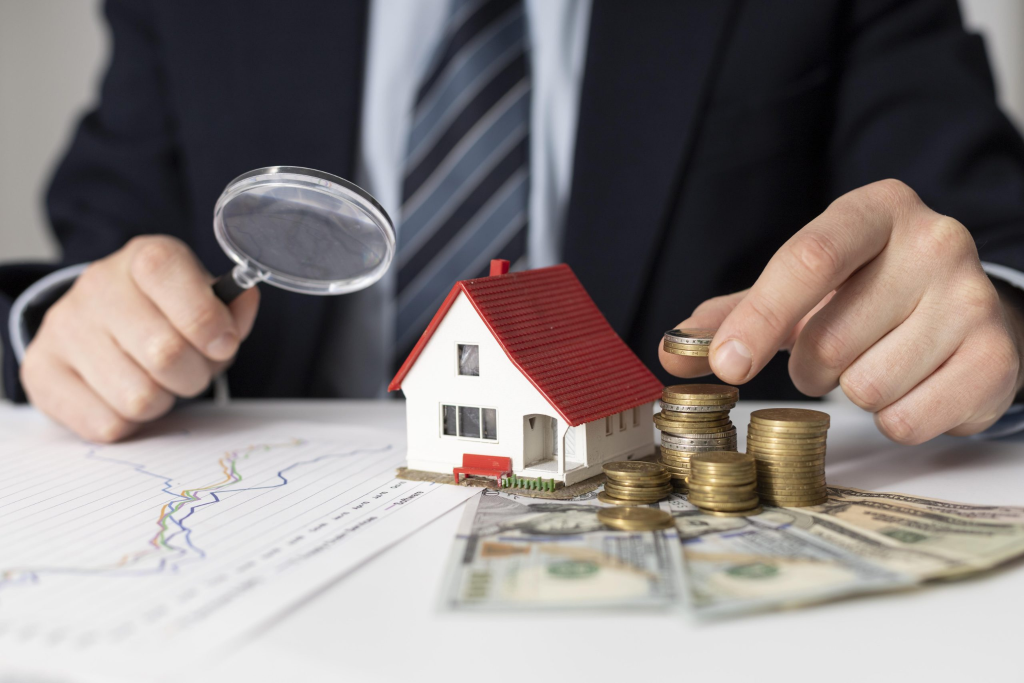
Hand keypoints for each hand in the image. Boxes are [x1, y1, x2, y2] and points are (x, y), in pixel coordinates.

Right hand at [21, 235, 259, 441]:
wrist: (101, 324)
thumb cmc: (167, 316)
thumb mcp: (206, 302)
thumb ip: (231, 310)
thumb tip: (244, 301)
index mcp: (144, 259)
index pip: (169, 274)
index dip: (207, 320)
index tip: (223, 344)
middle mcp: (98, 287)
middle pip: (165, 353)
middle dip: (194, 375)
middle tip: (191, 371)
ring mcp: (64, 329)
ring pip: (138, 398)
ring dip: (162, 401)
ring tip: (157, 381)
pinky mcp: (42, 372)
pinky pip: (107, 424)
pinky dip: (130, 423)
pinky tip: (126, 395)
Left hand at [660, 179, 1023, 443]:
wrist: (967, 312)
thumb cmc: (868, 295)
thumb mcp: (802, 289)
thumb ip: (733, 315)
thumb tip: (672, 349)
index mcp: (875, 210)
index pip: (807, 260)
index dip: (758, 319)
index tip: (724, 366)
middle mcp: (935, 241)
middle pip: (827, 340)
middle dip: (811, 367)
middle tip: (833, 353)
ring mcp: (973, 298)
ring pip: (866, 387)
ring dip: (853, 393)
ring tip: (879, 362)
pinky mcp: (997, 358)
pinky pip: (908, 420)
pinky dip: (894, 418)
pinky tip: (914, 386)